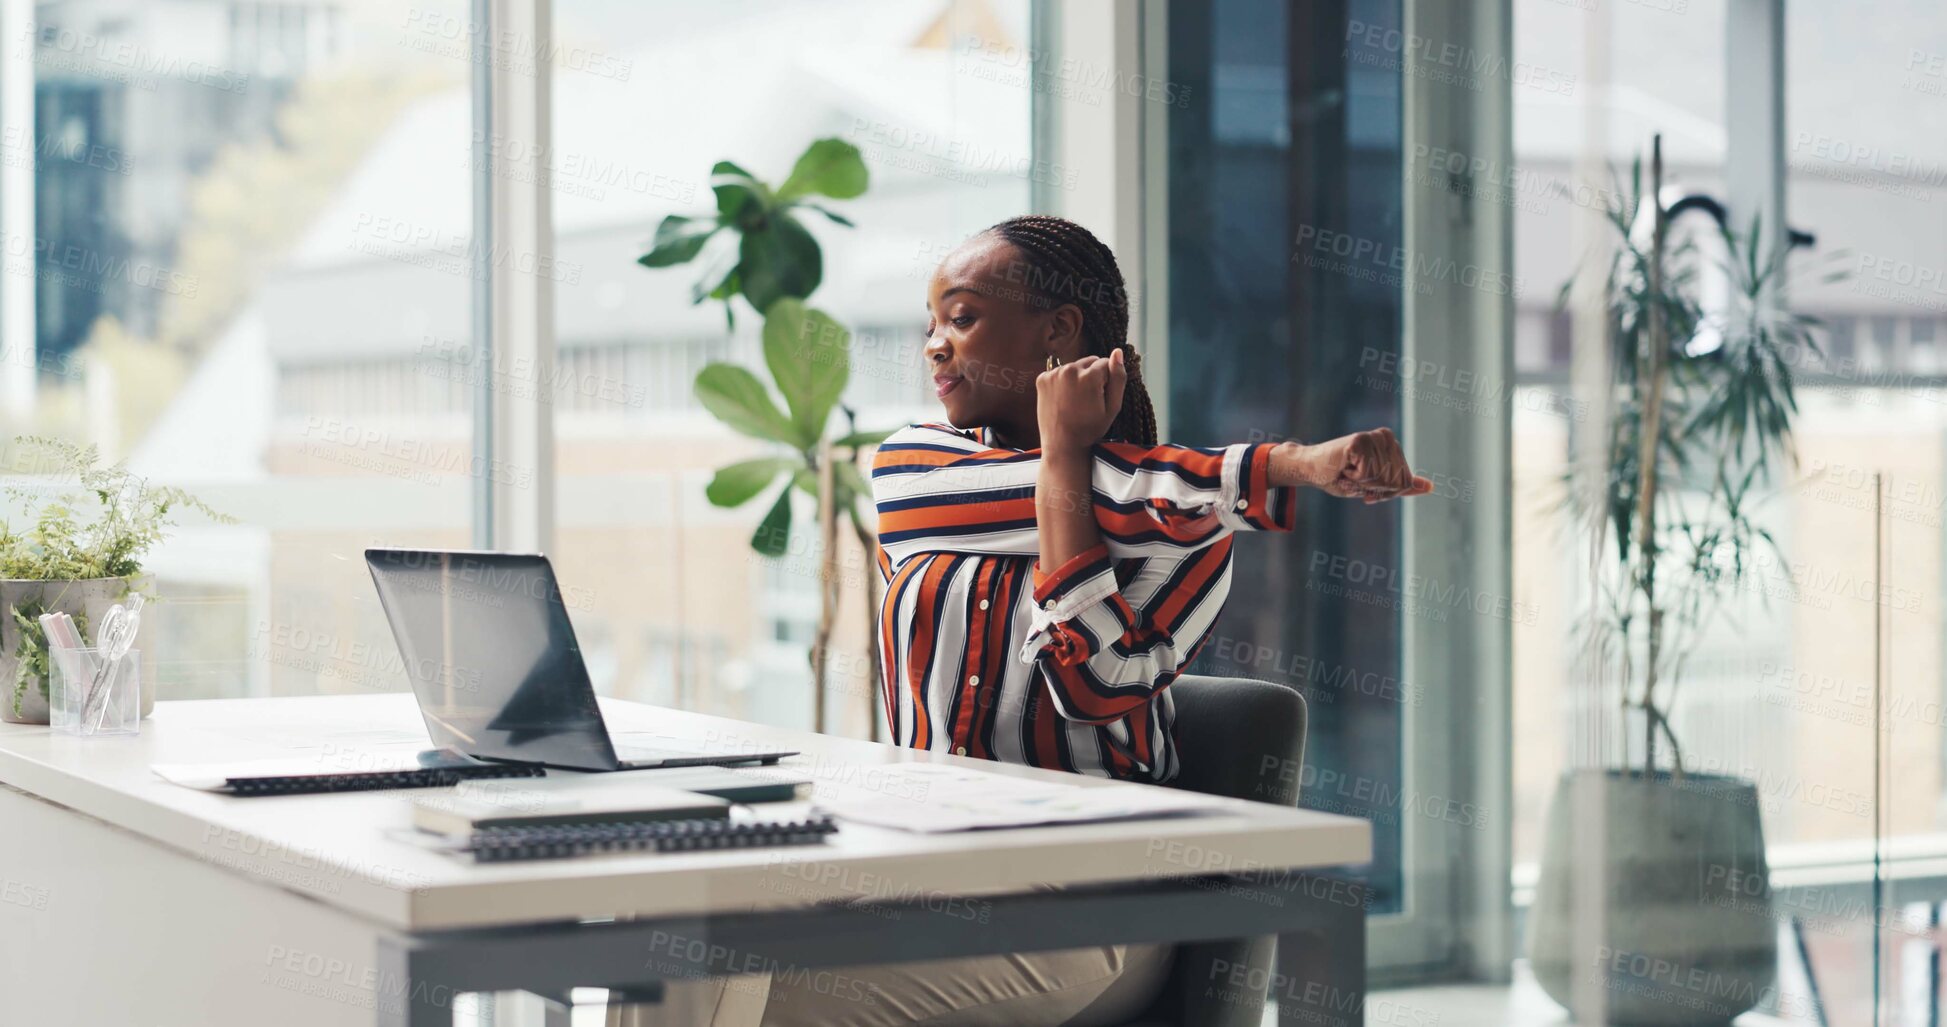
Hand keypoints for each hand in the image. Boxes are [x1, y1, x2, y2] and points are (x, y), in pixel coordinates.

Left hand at [1036, 350, 1126, 455]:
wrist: (1062, 445)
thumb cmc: (1090, 429)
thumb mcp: (1113, 407)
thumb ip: (1118, 378)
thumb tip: (1117, 352)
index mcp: (1089, 376)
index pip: (1106, 363)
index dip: (1107, 380)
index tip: (1101, 397)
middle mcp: (1069, 370)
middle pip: (1090, 361)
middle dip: (1093, 375)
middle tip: (1088, 400)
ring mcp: (1053, 373)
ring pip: (1075, 366)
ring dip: (1078, 378)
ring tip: (1075, 401)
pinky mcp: (1042, 378)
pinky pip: (1059, 372)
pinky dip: (1063, 382)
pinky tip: (1064, 399)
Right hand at [1277, 428, 1433, 502]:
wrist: (1311, 470)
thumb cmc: (1340, 477)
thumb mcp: (1376, 485)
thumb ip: (1402, 484)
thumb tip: (1431, 487)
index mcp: (1392, 444)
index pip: (1404, 481)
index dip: (1385, 493)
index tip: (1366, 485)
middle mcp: (1386, 436)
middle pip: (1396, 482)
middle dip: (1373, 490)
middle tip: (1354, 479)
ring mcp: (1373, 437)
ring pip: (1383, 480)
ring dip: (1361, 485)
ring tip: (1347, 472)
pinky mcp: (1360, 441)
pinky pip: (1369, 475)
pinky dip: (1353, 480)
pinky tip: (1343, 468)